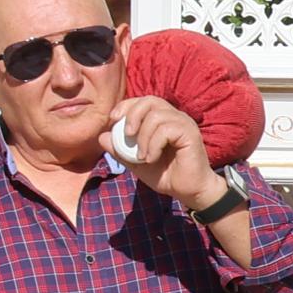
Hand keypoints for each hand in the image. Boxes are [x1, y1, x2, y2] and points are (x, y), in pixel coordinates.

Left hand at [111, 94, 221, 208]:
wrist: (188, 191)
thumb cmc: (166, 175)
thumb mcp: (136, 163)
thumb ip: (120, 150)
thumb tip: (102, 136)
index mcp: (164, 119)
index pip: (144, 101)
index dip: (127, 106)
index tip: (113, 120)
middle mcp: (175, 117)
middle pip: (150, 100)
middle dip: (133, 115)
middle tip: (127, 135)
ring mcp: (184, 124)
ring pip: (156, 116)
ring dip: (143, 137)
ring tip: (141, 157)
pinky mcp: (190, 134)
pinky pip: (166, 130)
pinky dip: (153, 145)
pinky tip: (151, 159)